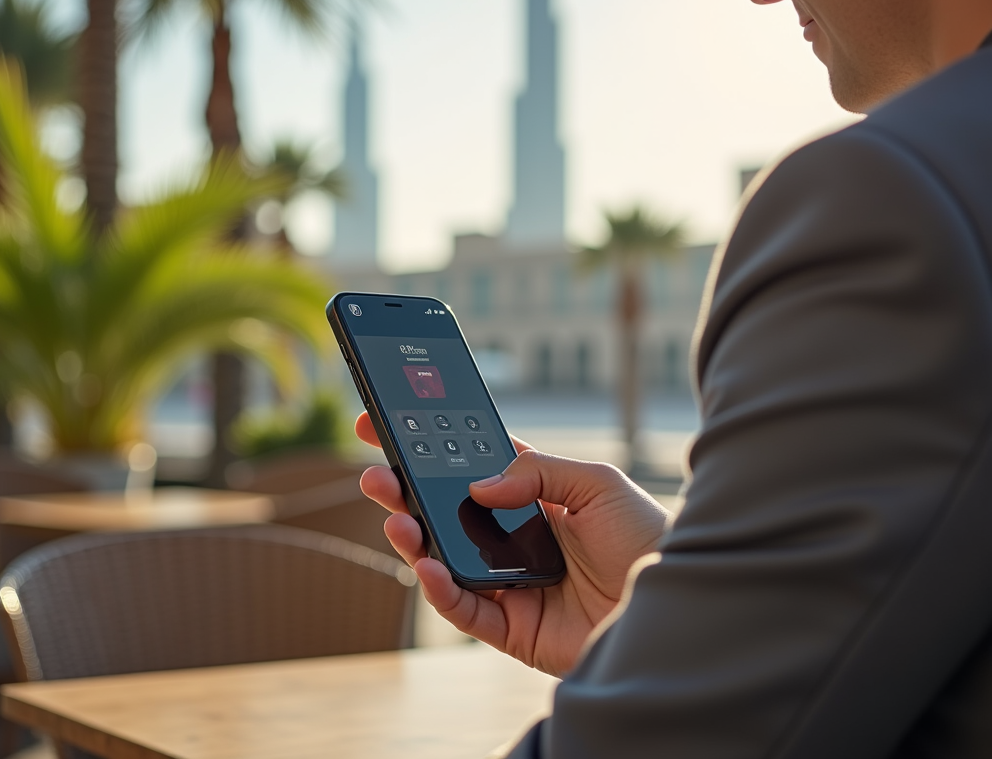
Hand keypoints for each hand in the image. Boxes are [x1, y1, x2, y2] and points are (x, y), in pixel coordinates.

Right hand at [355, 412, 671, 676]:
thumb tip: (476, 484)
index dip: (427, 449)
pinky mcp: (510, 626)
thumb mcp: (597, 482)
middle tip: (376, 475)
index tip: (387, 426)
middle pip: (443, 512)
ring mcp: (506, 581)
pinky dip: (438, 588)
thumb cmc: (645, 535)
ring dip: (411, 538)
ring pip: (442, 559)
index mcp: (529, 496)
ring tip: (397, 518)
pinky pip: (462, 609)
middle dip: (404, 492)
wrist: (675, 600)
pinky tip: (427, 564)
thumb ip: (537, 471)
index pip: (465, 468)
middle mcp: (510, 537)